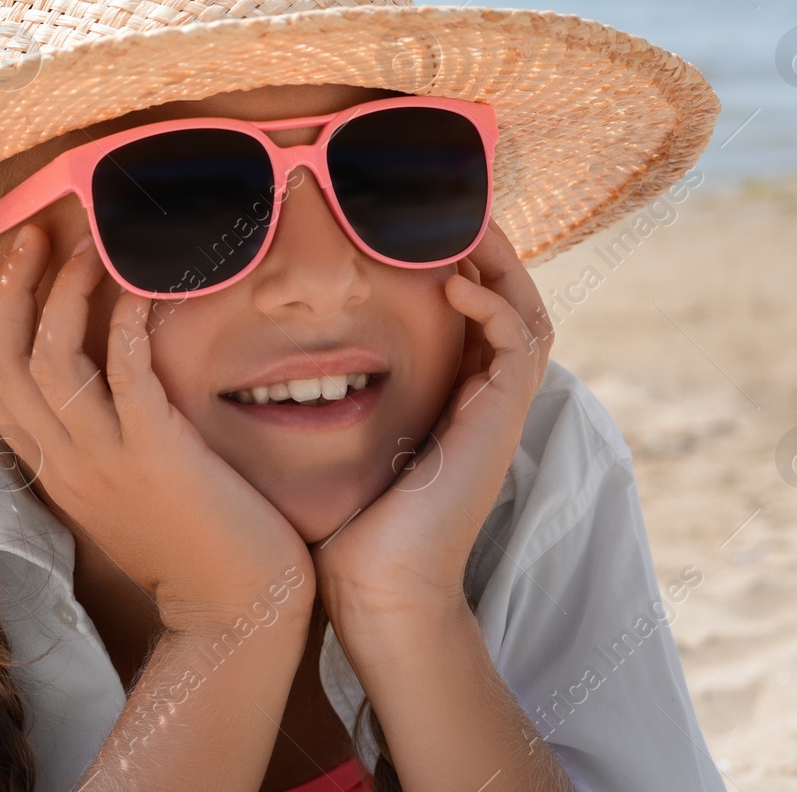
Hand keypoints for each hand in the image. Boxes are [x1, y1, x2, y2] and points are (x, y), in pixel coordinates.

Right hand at [0, 224, 315, 633]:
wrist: (234, 609)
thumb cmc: (190, 546)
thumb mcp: (120, 493)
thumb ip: (96, 443)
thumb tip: (94, 385)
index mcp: (53, 468)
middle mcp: (67, 462)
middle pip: (4, 363)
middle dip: (10, 291)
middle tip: (29, 236)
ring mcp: (107, 459)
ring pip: (50, 362)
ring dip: (61, 295)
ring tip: (83, 248)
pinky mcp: (156, 454)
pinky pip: (125, 376)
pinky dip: (124, 326)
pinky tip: (138, 292)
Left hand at [312, 221, 554, 617]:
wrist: (378, 589)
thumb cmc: (347, 523)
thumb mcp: (335, 436)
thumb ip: (324, 393)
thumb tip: (269, 351)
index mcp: (449, 401)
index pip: (469, 316)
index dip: (454, 267)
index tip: (412, 228)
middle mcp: (481, 402)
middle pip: (509, 303)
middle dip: (486, 252)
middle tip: (453, 207)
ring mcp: (496, 412)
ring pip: (526, 313)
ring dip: (499, 265)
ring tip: (464, 225)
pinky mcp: (499, 422)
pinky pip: (520, 344)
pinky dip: (491, 307)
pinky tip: (451, 286)